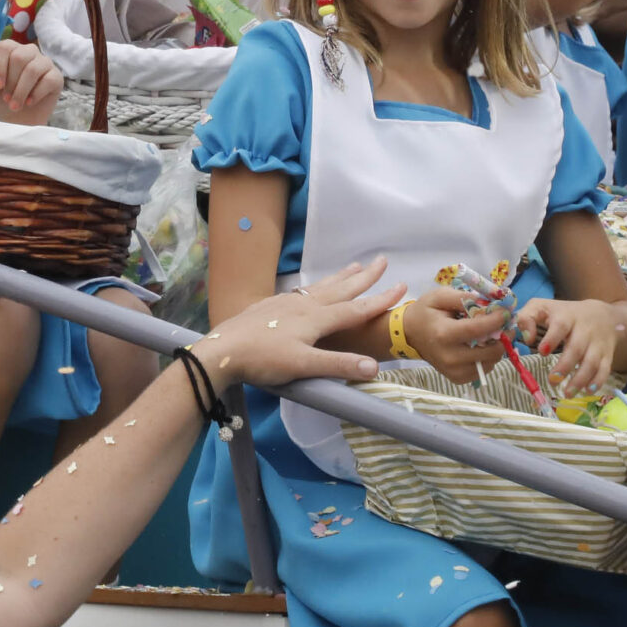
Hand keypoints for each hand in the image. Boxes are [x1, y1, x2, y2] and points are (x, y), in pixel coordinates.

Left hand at [0, 41, 61, 123]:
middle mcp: (29, 51)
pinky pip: (48, 80)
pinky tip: (29, 102)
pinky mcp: (56, 76)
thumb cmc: (0, 100)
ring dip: (21, 91)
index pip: (5, 47)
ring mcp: (44, 62)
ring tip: (15, 105)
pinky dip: (36, 94)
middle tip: (6, 98)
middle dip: (11, 82)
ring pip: (33, 69)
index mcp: (10, 49)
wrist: (16, 120)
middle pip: (19, 57)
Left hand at [197, 261, 404, 389]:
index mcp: (316, 318)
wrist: (222, 348)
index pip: (356, 308)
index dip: (381, 300)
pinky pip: (303, 290)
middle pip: (341, 288)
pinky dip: (317, 285)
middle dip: (364, 277)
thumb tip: (374, 366)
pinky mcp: (271, 304)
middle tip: (383, 260)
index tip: (403, 287)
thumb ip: (338, 365)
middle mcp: (304, 305)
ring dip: (341, 276)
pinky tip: (312, 288)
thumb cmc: (263, 359)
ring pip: (321, 286)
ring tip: (355, 265)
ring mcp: (286, 302)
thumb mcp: (303, 366)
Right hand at [408, 285, 513, 384]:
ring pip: (491, 362)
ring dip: (497, 348)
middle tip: (506, 326)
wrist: (409, 334)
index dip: (496, 321)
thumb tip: (489, 302)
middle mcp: (450, 356)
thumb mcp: (439, 296)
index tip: (507, 312)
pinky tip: (481, 347)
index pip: (477, 330)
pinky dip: (488, 358)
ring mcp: (454, 371)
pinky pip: (483, 370)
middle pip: (490, 351)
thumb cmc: (425, 312)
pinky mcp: (458, 379)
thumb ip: (463, 297)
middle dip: (503, 337)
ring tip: (493, 335)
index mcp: (444, 334)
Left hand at [515, 298, 622, 394]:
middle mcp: (584, 330)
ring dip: (580, 379)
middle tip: (552, 380)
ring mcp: (597, 343)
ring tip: (567, 393)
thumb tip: (526, 338)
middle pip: (576, 348)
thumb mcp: (542, 307)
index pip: (560, 326)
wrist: (601, 314)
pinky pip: (605, 370)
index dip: (552, 339)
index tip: (542, 352)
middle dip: (565, 366)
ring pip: (592, 362)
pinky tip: (587, 391)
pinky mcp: (607, 355)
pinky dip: (598, 382)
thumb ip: (526, 317)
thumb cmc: (564, 314)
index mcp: (566, 316)